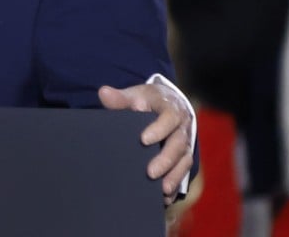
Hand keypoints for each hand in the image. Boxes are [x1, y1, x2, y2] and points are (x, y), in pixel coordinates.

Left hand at [99, 83, 193, 204]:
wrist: (168, 103)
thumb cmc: (147, 100)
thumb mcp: (135, 95)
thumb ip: (120, 97)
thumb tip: (103, 93)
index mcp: (170, 108)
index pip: (169, 117)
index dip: (159, 129)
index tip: (143, 140)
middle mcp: (182, 126)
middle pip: (178, 143)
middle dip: (166, 159)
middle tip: (151, 172)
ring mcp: (185, 142)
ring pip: (184, 160)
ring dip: (174, 175)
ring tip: (162, 189)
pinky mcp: (184, 156)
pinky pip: (184, 171)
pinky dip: (176, 183)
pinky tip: (166, 196)